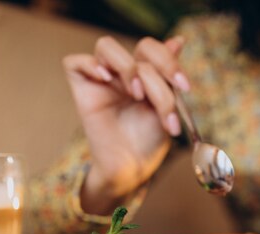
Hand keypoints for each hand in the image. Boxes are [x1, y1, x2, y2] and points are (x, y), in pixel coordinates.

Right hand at [62, 35, 190, 213]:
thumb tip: (179, 39)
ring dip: (129, 68)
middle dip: (158, 70)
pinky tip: (105, 79)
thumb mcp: (165, 108)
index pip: (154, 49)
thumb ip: (168, 77)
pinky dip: (89, 64)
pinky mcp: (82, 89)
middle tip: (164, 101)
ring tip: (137, 95)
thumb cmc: (148, 141)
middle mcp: (125, 71)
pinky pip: (74, 62)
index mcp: (147, 73)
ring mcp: (102, 78)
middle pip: (140, 47)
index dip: (170, 61)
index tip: (184, 87)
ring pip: (107, 47)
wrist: (132, 168)